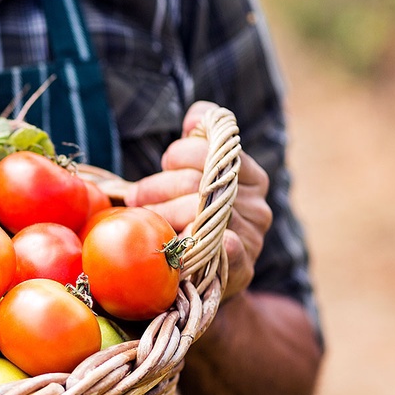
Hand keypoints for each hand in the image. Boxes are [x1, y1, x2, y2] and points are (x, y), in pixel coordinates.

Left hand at [124, 101, 271, 298]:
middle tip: (138, 198)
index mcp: (250, 175)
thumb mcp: (195, 179)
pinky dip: (218, 243)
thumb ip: (197, 145)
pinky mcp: (243, 267)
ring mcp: (253, 236)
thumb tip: (198, 114)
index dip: (180, 152)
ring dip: (162, 214)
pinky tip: (206, 240)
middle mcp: (257, 203)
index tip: (166, 163)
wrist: (203, 280)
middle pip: (199, 178)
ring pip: (199, 211)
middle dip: (158, 186)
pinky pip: (233, 249)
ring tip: (145, 220)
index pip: (214, 146)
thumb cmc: (192, 219)